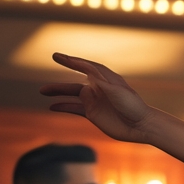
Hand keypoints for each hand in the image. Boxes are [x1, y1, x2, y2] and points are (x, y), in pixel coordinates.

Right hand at [39, 53, 155, 141]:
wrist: (140, 126)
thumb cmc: (132, 106)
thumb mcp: (118, 91)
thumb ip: (102, 82)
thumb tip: (88, 72)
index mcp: (105, 79)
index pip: (85, 67)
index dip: (71, 61)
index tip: (57, 57)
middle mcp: (97, 88)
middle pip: (74, 82)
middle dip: (61, 77)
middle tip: (46, 72)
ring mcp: (94, 101)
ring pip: (72, 94)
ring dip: (58, 92)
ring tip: (42, 92)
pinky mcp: (93, 113)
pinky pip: (74, 108)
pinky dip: (63, 106)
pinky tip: (52, 107)